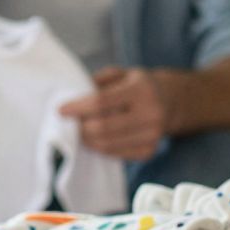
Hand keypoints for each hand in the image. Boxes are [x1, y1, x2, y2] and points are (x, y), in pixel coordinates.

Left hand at [59, 66, 173, 161]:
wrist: (169, 102)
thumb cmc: (135, 86)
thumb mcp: (120, 74)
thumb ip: (96, 83)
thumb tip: (71, 99)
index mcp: (141, 89)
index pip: (102, 102)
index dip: (78, 108)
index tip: (60, 110)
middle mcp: (151, 113)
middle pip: (103, 127)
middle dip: (80, 127)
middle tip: (70, 124)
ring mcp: (153, 135)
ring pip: (107, 144)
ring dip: (87, 140)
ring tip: (80, 131)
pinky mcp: (149, 151)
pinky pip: (116, 155)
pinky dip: (100, 148)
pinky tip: (95, 139)